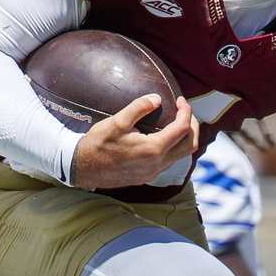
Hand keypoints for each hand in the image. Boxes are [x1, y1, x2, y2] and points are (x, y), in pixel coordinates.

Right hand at [72, 95, 197, 188]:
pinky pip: (169, 162)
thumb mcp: (117, 121)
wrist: (82, 168)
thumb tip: (157, 99)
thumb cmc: (98, 144)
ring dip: (184, 138)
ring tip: (177, 122)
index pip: (182, 129)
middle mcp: (158, 164)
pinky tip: (163, 138)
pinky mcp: (147, 177)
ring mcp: (153, 173)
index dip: (186, 112)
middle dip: (193, 126)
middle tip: (185, 112)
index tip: (180, 100)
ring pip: (181, 156)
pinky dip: (174, 148)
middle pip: (190, 146)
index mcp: (153, 149)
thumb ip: (139, 108)